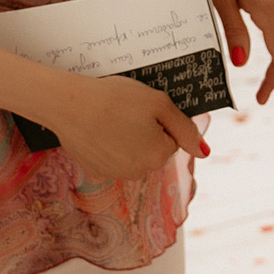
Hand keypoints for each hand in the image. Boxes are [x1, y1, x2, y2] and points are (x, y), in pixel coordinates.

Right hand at [48, 71, 205, 180]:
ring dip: (128, 140)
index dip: (160, 121)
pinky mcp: (96, 171)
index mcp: (158, 156)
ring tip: (111, 120)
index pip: (172, 139)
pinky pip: (114, 158)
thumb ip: (186, 129)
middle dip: (146, 132)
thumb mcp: (160, 104)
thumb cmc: (116, 99)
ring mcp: (115, 174)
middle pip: (154, 150)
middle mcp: (139, 172)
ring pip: (135, 154)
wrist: (68, 104)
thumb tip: (205, 152)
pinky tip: (99, 130)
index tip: (142, 110)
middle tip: (127, 113)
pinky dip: (110, 145)